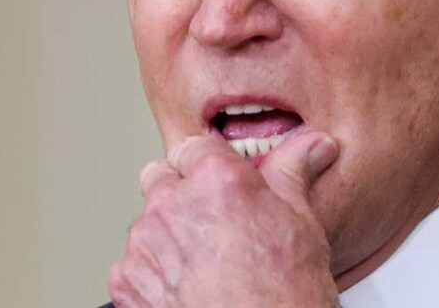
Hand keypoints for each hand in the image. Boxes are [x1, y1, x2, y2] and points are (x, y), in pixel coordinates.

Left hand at [108, 132, 339, 306]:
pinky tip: (190, 285)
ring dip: (169, 232)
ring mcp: (146, 243)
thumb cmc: (285, 292)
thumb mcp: (301, 222)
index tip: (222, 181)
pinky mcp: (128, 280)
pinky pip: (135, 261)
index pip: (195, 146)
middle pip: (161, 177)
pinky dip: (156, 270)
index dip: (210, 164)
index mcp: (217, 180)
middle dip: (181, 192)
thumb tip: (311, 145)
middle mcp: (174, 204)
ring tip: (207, 261)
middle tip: (214, 220)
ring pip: (148, 221)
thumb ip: (293, 171)